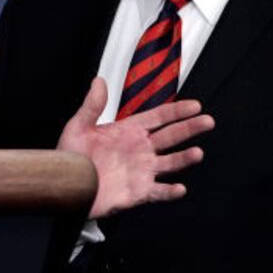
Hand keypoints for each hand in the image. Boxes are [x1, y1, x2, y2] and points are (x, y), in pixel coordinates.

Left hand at [56, 77, 213, 218]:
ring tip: (197, 152)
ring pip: (170, 163)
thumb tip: (99, 81)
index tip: (195, 105)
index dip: (177, 111)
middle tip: (207, 121)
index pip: (158, 117)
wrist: (65, 183)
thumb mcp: (79, 126)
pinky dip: (170, 191)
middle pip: (171, 136)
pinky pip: (159, 191)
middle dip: (190, 128)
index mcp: (128, 131)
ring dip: (184, 158)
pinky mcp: (139, 191)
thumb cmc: (71, 155)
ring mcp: (142, 170)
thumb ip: (92, 105)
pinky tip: (179, 187)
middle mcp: (139, 149)